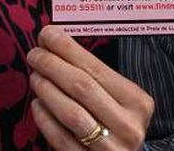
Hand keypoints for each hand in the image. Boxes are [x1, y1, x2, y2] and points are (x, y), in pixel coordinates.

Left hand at [29, 25, 153, 150]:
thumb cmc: (117, 124)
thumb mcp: (118, 99)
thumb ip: (93, 75)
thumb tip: (55, 41)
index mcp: (138, 102)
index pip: (97, 68)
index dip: (68, 49)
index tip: (47, 34)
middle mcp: (129, 126)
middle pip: (83, 87)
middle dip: (53, 65)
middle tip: (35, 54)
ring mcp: (111, 149)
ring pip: (71, 113)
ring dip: (47, 90)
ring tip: (35, 76)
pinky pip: (61, 139)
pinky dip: (45, 119)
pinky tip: (37, 104)